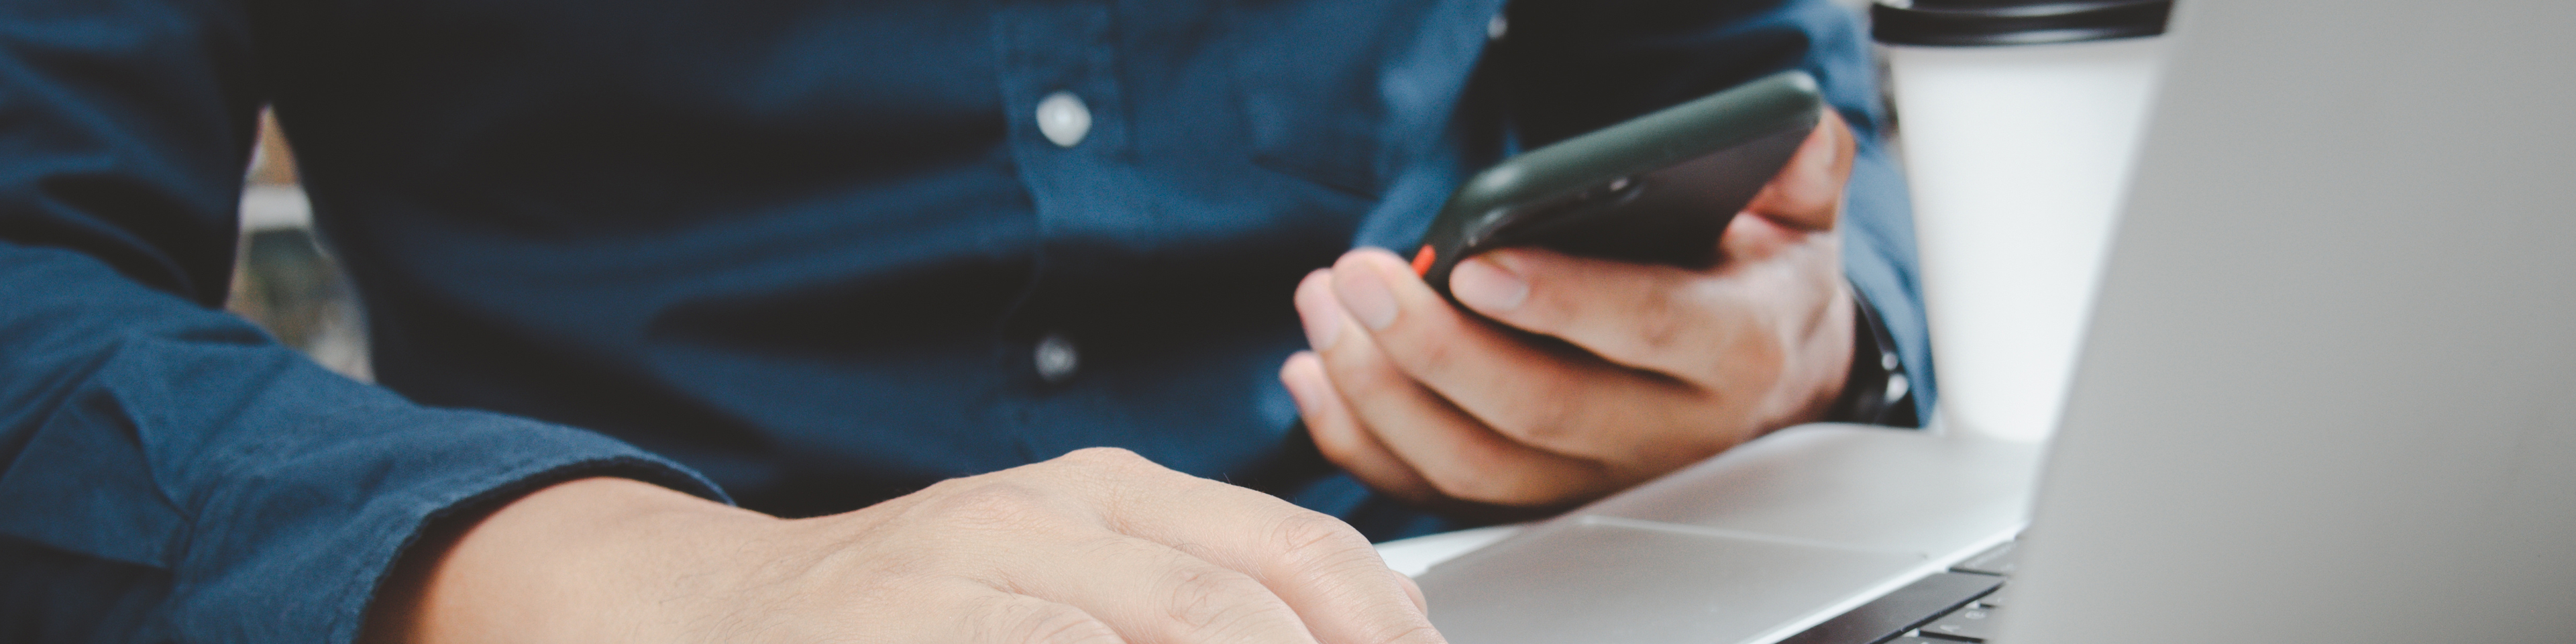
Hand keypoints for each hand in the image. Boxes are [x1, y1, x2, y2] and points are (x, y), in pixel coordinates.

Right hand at [364, 449, 1440, 643]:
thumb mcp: (1062, 583)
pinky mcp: (915, 620)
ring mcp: (976, 566)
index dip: (1388, 626)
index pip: (1304, 555)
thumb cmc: (909, 616)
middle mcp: (1054, 513)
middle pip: (1254, 599)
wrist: (706, 611)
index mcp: (1112, 493)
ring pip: (1172, 622)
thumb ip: (1185, 601)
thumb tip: (1353, 630)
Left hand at [1279, 111, 1859, 508]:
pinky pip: (1439, 491)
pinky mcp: (1541, 497)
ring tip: (1325, 307)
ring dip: (1382, 392)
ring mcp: (1600, 477)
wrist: (1770, 376)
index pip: (1649, 329)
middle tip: (1356, 277)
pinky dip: (1365, 444)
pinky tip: (1319, 377)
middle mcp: (1669, 432)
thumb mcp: (1800, 218)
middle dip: (1433, 346)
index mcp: (1737, 349)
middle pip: (1540, 410)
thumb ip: (1798, 167)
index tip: (1474, 263)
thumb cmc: (1759, 282)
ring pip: (1478, 464)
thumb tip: (1793, 125)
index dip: (1560, 301)